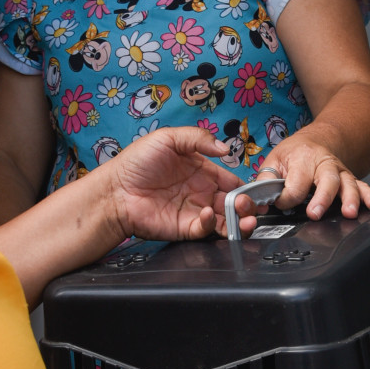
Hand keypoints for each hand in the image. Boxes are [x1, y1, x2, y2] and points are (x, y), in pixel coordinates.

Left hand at [99, 125, 258, 243]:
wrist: (115, 190)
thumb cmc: (136, 163)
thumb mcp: (168, 138)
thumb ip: (198, 138)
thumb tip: (225, 148)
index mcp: (202, 172)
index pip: (231, 181)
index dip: (244, 185)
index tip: (255, 189)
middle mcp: (201, 193)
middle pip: (234, 203)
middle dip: (246, 205)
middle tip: (246, 203)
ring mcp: (194, 212)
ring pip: (226, 221)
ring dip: (240, 220)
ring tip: (245, 217)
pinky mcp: (184, 228)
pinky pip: (206, 230)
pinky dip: (212, 225)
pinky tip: (207, 214)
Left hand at [258, 133, 369, 220]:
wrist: (319, 139)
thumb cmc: (295, 153)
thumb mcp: (274, 160)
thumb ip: (265, 181)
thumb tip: (256, 202)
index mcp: (301, 158)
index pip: (295, 183)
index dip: (286, 198)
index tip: (281, 204)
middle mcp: (323, 163)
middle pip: (326, 180)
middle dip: (321, 198)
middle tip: (315, 213)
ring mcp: (339, 171)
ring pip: (347, 183)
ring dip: (350, 198)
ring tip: (349, 212)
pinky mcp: (349, 178)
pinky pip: (362, 186)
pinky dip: (369, 196)